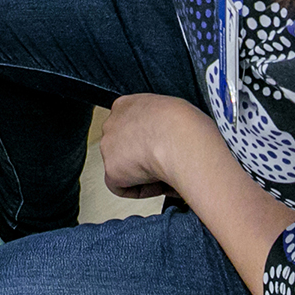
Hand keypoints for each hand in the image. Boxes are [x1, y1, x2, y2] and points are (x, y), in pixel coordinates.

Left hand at [99, 92, 229, 200]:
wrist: (181, 138)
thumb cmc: (186, 125)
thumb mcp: (173, 113)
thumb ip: (161, 124)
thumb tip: (168, 141)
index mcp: (127, 104)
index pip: (129, 125)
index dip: (146, 141)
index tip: (160, 148)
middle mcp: (113, 122)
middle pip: (122, 146)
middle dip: (139, 158)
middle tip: (162, 164)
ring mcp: (108, 145)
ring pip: (122, 167)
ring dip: (141, 173)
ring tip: (165, 172)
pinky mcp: (110, 169)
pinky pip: (122, 187)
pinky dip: (141, 189)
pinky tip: (158, 181)